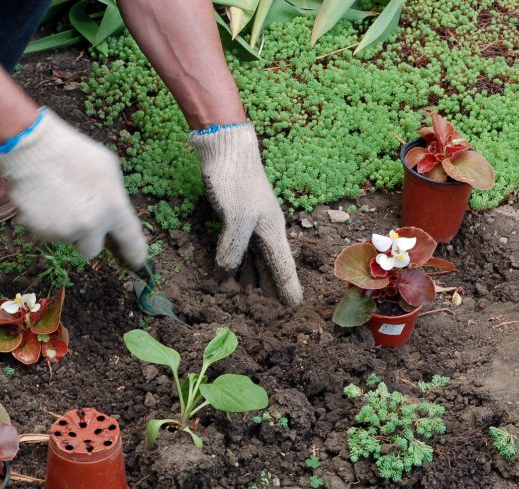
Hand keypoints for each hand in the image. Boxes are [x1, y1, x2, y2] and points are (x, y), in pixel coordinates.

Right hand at [0, 109, 146, 267]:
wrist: (32, 147)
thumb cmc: (72, 152)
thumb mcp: (107, 168)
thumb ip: (115, 197)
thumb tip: (114, 217)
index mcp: (113, 207)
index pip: (130, 239)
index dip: (134, 253)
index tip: (136, 262)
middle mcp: (90, 225)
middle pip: (91, 251)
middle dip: (86, 239)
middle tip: (78, 216)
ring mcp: (64, 231)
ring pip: (67, 239)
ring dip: (64, 226)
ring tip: (58, 197)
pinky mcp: (40, 231)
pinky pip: (47, 233)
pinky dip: (46, 222)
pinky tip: (44, 199)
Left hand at [190, 123, 302, 305]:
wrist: (226, 147)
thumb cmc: (236, 179)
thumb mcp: (235, 217)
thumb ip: (234, 246)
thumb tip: (227, 271)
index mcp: (272, 232)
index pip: (283, 268)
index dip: (288, 288)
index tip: (294, 307)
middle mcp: (265, 232)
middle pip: (268, 267)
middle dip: (265, 289)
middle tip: (259, 311)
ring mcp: (251, 225)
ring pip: (252, 258)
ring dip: (246, 277)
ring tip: (240, 296)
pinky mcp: (235, 219)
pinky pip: (238, 248)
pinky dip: (233, 263)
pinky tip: (225, 272)